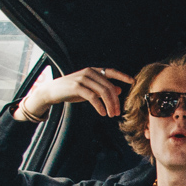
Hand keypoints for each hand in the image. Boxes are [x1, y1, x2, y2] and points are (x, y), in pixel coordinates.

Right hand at [18, 66, 135, 120]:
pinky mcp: (76, 87)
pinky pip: (93, 97)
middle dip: (116, 100)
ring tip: (112, 115)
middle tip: (118, 112)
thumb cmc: (71, 90)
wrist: (51, 91)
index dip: (123, 76)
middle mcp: (89, 72)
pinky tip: (103, 113)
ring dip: (110, 105)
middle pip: (109, 86)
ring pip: (103, 92)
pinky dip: (100, 106)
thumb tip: (120, 90)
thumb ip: (103, 88)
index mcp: (93, 70)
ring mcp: (82, 79)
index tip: (133, 82)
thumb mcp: (89, 88)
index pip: (111, 71)